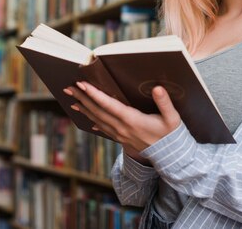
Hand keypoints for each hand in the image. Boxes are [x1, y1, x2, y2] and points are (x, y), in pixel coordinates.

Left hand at [64, 81, 181, 153]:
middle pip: (97, 111)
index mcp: (132, 120)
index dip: (94, 94)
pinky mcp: (122, 139)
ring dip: (84, 109)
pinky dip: (93, 121)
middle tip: (68, 87)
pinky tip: (87, 118)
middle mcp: (122, 128)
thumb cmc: (171, 134)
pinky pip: (103, 128)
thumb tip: (158, 88)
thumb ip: (165, 103)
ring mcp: (120, 135)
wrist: (170, 157)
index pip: (109, 105)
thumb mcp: (172, 118)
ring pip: (98, 120)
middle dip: (82, 98)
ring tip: (72, 100)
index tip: (82, 84)